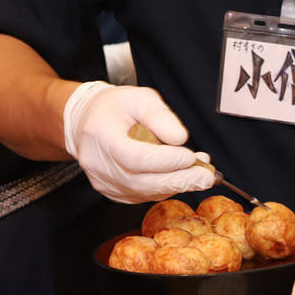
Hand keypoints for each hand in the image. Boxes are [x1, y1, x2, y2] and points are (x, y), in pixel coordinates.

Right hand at [62, 81, 218, 203]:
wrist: (87, 122)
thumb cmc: (112, 108)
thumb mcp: (139, 98)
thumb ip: (161, 117)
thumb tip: (180, 140)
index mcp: (101, 136)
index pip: (136, 158)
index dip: (166, 161)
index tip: (190, 156)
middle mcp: (99, 165)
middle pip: (143, 182)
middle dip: (180, 180)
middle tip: (206, 176)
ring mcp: (105, 183)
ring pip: (147, 192)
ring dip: (177, 185)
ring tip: (200, 172)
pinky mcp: (114, 193)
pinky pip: (144, 195)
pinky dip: (165, 188)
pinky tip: (180, 176)